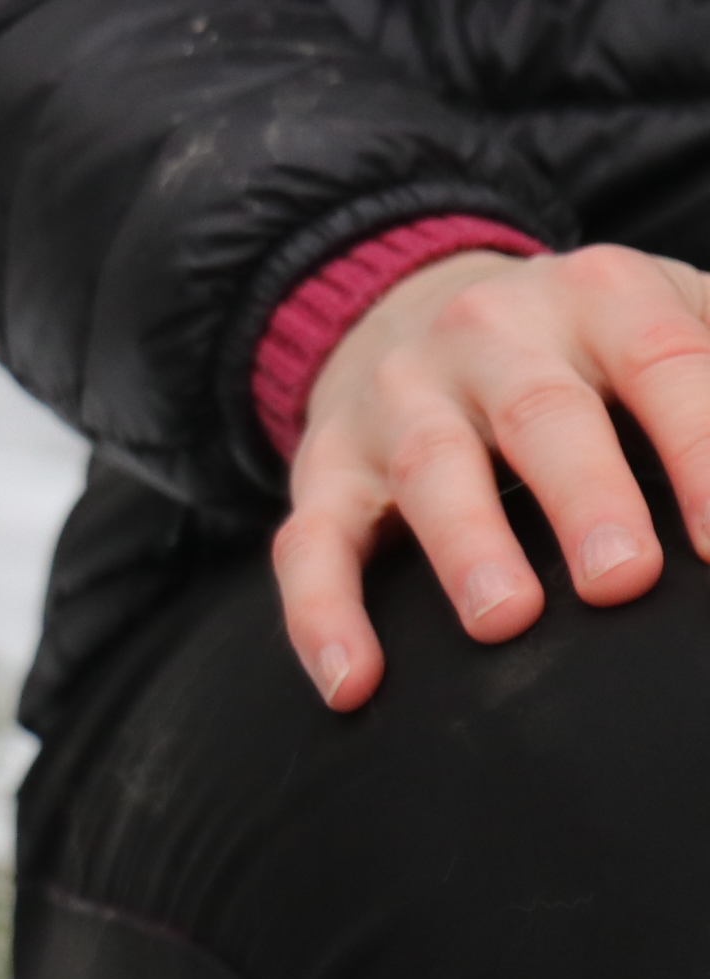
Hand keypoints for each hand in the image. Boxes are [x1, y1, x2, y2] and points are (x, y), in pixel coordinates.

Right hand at [273, 245, 709, 708]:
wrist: (412, 307)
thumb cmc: (594, 352)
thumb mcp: (683, 324)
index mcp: (605, 295)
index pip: (669, 362)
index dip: (707, 447)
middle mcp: (490, 333)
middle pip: (540, 414)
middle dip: (586, 495)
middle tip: (625, 580)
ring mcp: (397, 400)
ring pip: (425, 469)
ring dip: (464, 543)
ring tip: (505, 620)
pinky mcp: (325, 468)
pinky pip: (308, 542)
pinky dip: (323, 614)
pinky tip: (354, 683)